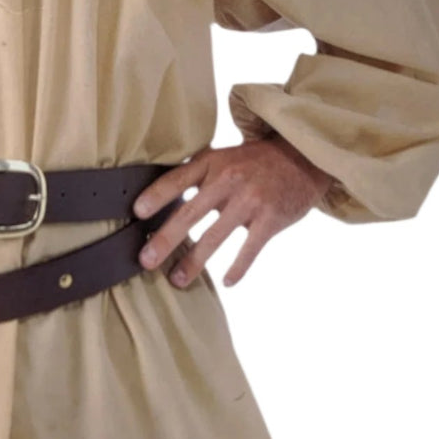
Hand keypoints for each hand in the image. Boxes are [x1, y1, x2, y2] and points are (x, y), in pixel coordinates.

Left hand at [133, 134, 335, 288]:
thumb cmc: (254, 162)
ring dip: (193, 261)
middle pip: (190, 212)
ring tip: (177, 280)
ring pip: (215, 236)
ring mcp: (250, 200)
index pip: (177, 179)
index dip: (156, 195)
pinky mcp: (271, 219)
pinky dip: (237, 268)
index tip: (137, 213)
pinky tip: (226, 281)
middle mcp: (228, 180)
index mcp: (213, 163)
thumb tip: (159, 200)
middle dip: (165, 239)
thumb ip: (197, 174)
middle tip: (145, 261)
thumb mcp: (224, 157)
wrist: (302, 158)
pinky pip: (249, 249)